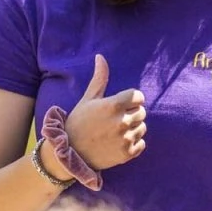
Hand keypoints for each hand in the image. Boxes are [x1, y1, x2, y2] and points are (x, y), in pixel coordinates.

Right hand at [64, 55, 146, 169]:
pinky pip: (141, 143)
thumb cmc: (78, 122)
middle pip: (141, 112)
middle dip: (130, 113)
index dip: (130, 100)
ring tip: (114, 132)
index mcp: (113, 105)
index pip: (138, 96)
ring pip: (142, 127)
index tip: (119, 105)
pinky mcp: (127, 153)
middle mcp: (122, 122)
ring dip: (132, 128)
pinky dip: (133, 143)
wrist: (69, 153)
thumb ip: (99, 79)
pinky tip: (117, 143)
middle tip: (113, 120)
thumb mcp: (88, 99)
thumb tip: (101, 56)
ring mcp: (125, 138)